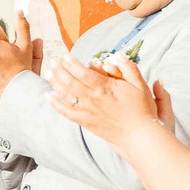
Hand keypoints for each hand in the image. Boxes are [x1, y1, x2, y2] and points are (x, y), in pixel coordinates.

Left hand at [48, 53, 164, 143]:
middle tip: (53, 61)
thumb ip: (129, 68)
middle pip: (70, 81)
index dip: (72, 63)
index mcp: (105, 87)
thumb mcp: (140, 85)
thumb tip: (118, 55)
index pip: (83, 72)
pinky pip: (66, 112)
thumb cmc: (142, 109)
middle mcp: (92, 98)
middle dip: (59, 70)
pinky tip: (49, 96)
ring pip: (65, 95)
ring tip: (48, 73)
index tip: (65, 56)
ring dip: (55, 83)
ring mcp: (86, 111)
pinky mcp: (84, 122)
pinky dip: (55, 104)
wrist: (138, 135)